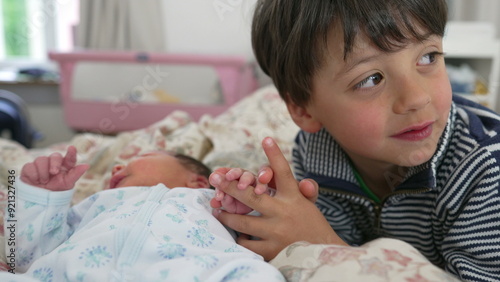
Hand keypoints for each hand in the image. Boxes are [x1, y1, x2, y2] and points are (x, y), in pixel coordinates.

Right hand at [20, 146, 88, 190]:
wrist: (40, 199)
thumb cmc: (57, 190)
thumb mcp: (68, 184)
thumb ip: (76, 174)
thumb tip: (86, 165)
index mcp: (65, 166)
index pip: (70, 158)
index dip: (71, 152)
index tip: (72, 148)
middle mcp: (53, 163)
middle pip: (54, 156)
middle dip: (54, 163)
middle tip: (54, 172)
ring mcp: (41, 164)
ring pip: (41, 159)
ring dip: (43, 172)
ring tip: (44, 181)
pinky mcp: (29, 168)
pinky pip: (29, 166)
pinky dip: (33, 175)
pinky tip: (35, 181)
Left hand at [211, 137, 345, 260]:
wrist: (322, 255)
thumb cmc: (312, 226)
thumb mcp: (309, 205)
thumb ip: (305, 191)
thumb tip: (307, 183)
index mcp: (294, 198)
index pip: (283, 172)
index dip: (274, 155)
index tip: (266, 138)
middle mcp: (284, 212)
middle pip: (251, 195)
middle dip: (230, 185)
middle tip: (215, 177)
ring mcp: (276, 232)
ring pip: (242, 221)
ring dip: (227, 215)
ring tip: (217, 210)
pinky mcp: (272, 249)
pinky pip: (247, 243)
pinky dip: (240, 238)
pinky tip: (235, 234)